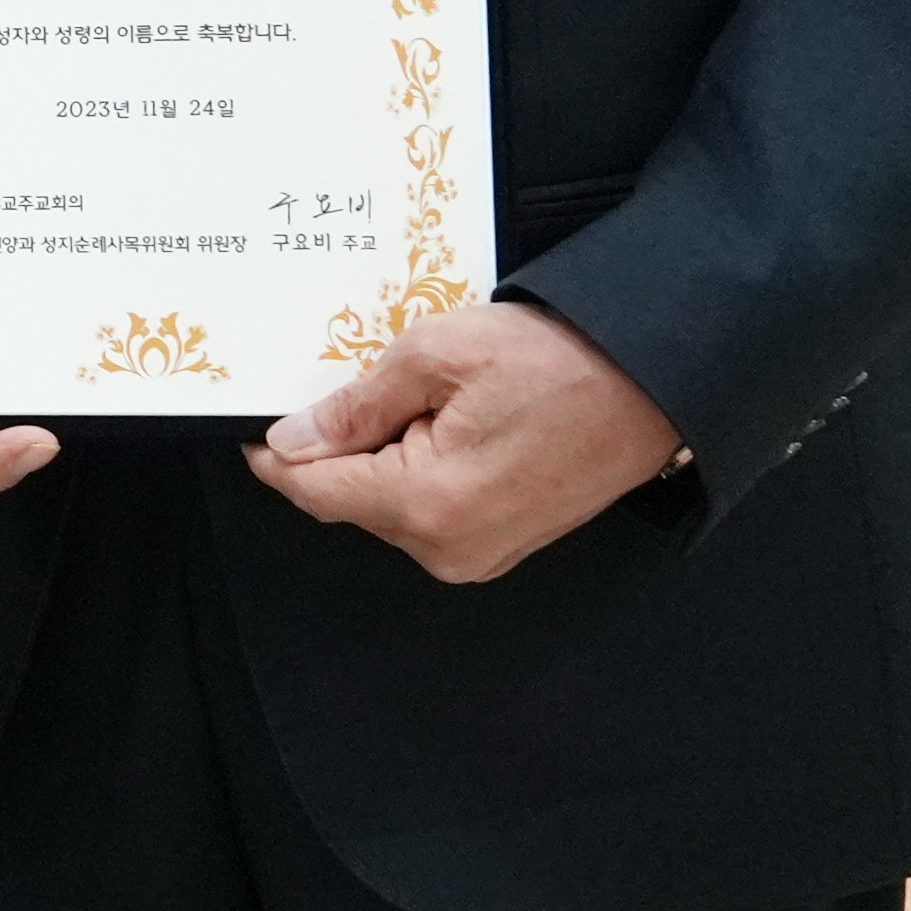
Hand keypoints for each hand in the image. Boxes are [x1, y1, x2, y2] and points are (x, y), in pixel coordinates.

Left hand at [253, 298, 682, 582]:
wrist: (655, 383)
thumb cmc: (557, 361)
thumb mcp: (436, 356)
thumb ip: (353, 406)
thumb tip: (290, 441)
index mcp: (428, 506)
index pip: (314, 493)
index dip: (277, 457)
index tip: (254, 424)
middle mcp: (451, 549)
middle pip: (351, 500)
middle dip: (339, 447)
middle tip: (356, 382)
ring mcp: (482, 554)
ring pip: (390, 505)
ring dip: (383, 456)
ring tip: (420, 397)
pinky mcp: (504, 542)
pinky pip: (432, 510)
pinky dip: (419, 470)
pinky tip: (445, 422)